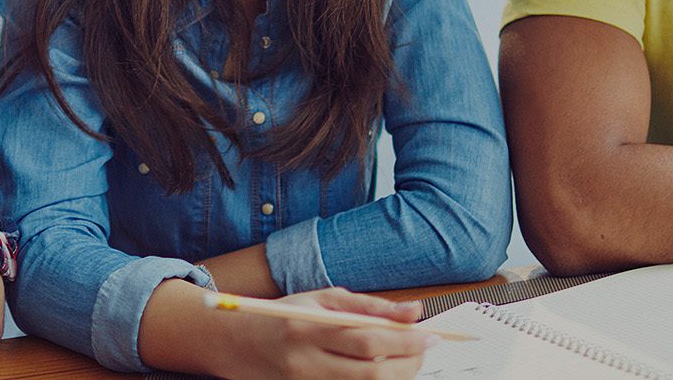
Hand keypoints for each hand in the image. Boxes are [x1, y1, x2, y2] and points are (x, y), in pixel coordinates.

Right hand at [215, 288, 432, 379]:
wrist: (242, 346)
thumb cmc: (287, 317)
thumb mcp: (324, 300)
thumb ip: (370, 306)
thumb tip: (414, 311)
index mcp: (309, 330)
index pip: (367, 340)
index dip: (405, 341)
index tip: (429, 335)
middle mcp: (307, 363)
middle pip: (372, 373)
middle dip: (408, 363)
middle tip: (426, 349)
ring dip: (397, 375)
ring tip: (407, 359)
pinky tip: (384, 370)